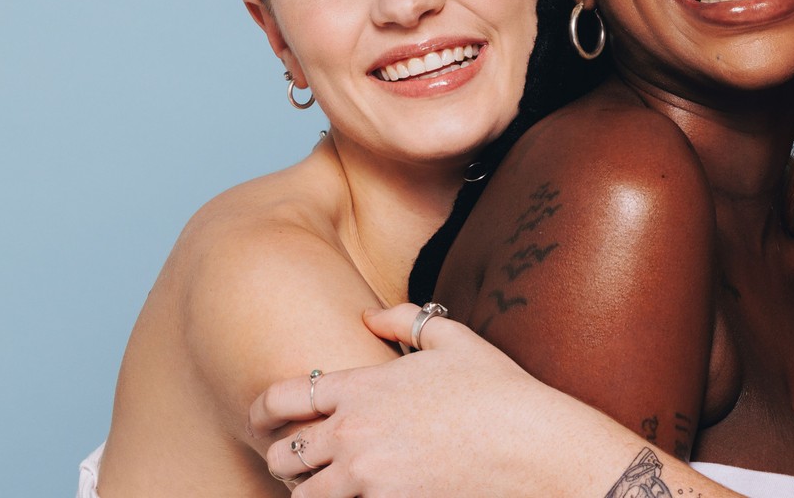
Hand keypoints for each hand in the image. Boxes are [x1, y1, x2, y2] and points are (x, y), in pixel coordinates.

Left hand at [248, 303, 608, 497]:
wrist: (532, 446)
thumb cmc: (497, 390)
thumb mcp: (453, 339)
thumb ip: (403, 320)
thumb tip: (368, 314)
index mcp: (361, 387)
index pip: (280, 398)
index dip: (261, 410)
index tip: (262, 419)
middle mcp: (352, 434)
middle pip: (281, 454)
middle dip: (283, 456)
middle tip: (296, 458)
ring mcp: (365, 477)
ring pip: (304, 495)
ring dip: (309, 490)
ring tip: (325, 485)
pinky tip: (358, 495)